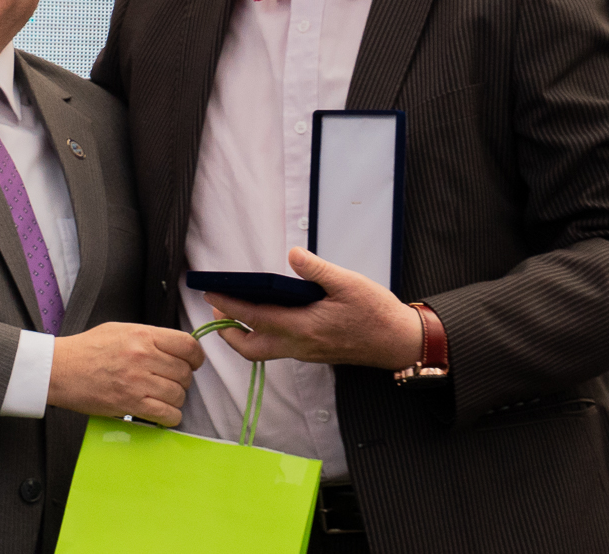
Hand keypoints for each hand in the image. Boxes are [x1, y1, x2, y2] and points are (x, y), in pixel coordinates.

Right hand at [47, 322, 205, 426]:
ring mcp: (137, 381)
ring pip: (178, 394)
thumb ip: (148, 336)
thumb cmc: (86, 350)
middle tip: (173, 382)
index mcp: (142, 335)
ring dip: (176, 399)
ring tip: (164, 397)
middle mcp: (143, 356)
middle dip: (183, 380)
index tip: (194, 362)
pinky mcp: (130, 403)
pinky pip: (166, 414)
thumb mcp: (120, 330)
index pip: (187, 345)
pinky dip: (170, 417)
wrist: (60, 369)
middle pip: (185, 372)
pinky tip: (163, 413)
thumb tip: (172, 347)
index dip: (196, 356)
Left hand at [205, 248, 424, 368]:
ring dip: (243, 335)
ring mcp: (305, 352)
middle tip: (217, 307)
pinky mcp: (313, 353)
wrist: (397, 342)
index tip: (211, 292)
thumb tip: (292, 255)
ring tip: (235, 311)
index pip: (255, 318)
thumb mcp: (348, 282)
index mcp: (304, 327)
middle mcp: (300, 345)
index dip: (230, 305)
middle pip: (250, 347)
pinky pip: (278, 349)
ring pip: (263, 351)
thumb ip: (317, 270)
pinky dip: (262, 335)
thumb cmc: (375, 312)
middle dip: (228, 331)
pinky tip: (267, 316)